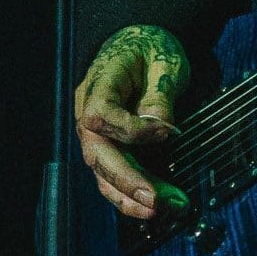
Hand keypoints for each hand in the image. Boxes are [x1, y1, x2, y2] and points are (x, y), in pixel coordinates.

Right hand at [74, 25, 190, 221]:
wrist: (139, 45)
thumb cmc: (152, 48)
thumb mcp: (165, 60)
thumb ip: (160, 91)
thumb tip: (162, 126)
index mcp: (99, 84)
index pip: (100, 114)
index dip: (131, 129)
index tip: (168, 131)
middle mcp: (88, 113)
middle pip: (98, 153)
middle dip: (127, 180)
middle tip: (158, 200)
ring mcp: (96, 133)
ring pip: (103, 173)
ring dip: (131, 196)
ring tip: (163, 210)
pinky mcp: (109, 147)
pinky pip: (113, 176)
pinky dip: (131, 195)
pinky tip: (155, 208)